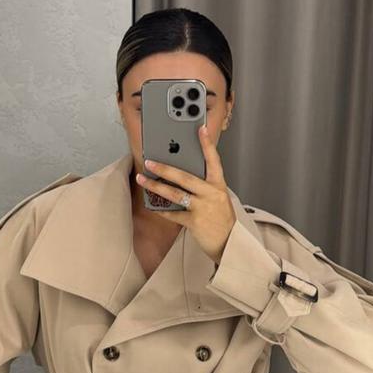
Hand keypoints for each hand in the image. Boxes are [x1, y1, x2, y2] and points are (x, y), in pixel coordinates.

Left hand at [134, 125, 236, 264]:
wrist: (229, 243)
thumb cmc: (222, 219)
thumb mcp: (219, 198)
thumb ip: (205, 186)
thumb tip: (181, 175)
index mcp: (219, 185)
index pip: (213, 160)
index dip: (206, 144)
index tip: (199, 129)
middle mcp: (211, 194)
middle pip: (184, 177)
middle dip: (164, 168)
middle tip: (149, 162)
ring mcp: (203, 208)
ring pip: (175, 194)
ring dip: (156, 186)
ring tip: (143, 180)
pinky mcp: (194, 222)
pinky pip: (173, 214)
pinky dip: (162, 210)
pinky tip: (152, 206)